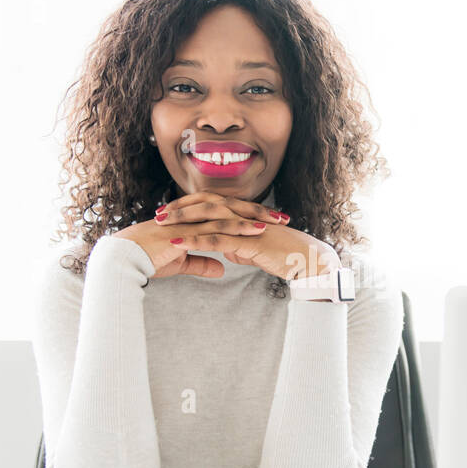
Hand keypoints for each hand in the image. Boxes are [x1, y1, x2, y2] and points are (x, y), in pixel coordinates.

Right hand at [116, 192, 279, 278]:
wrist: (124, 259)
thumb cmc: (147, 259)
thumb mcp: (180, 264)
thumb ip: (200, 263)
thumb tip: (220, 269)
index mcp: (192, 218)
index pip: (226, 213)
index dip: (248, 217)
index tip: (270, 223)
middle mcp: (193, 215)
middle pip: (231, 209)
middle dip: (258, 213)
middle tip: (283, 218)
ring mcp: (189, 220)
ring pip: (227, 215)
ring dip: (253, 218)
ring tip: (276, 223)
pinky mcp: (185, 231)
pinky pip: (215, 228)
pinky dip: (236, 229)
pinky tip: (254, 233)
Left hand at [148, 190, 340, 281]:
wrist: (309, 262)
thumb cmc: (286, 257)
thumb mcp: (257, 251)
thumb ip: (240, 247)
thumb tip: (227, 250)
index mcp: (245, 215)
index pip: (212, 205)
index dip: (190, 207)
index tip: (169, 213)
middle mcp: (244, 215)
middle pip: (206, 205)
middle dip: (179, 209)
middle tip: (157, 214)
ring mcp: (246, 226)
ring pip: (208, 219)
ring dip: (182, 221)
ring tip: (160, 226)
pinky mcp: (249, 241)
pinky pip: (217, 239)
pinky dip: (194, 240)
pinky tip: (177, 242)